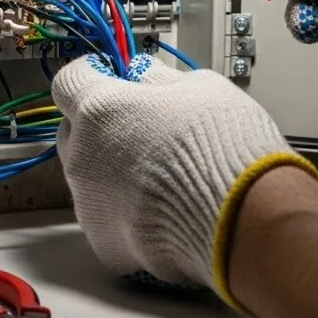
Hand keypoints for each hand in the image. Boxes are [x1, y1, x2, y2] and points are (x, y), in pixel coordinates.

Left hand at [51, 54, 317, 304]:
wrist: (247, 221)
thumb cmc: (226, 150)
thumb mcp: (202, 87)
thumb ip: (159, 78)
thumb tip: (143, 74)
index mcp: (101, 111)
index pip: (69, 82)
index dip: (90, 74)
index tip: (106, 74)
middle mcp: (83, 158)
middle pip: (72, 131)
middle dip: (97, 124)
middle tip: (137, 124)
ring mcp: (90, 205)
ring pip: (86, 177)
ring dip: (110, 169)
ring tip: (157, 172)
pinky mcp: (105, 244)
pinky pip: (104, 217)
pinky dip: (123, 210)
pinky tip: (159, 207)